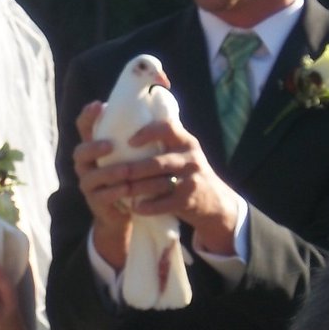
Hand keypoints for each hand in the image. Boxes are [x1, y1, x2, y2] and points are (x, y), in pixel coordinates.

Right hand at [73, 101, 132, 269]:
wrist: (126, 210)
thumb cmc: (132, 174)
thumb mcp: (132, 152)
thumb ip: (135, 133)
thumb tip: (155, 101)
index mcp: (93, 146)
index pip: (84, 126)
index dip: (88, 115)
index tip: (100, 105)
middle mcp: (85, 164)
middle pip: (80, 152)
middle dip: (94, 148)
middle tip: (110, 145)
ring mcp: (88, 184)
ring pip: (93, 176)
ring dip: (111, 172)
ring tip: (127, 170)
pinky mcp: (95, 202)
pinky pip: (102, 196)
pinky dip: (115, 192)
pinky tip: (128, 189)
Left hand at [76, 101, 239, 260]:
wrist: (216, 201)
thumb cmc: (187, 172)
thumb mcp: (183, 151)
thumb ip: (165, 139)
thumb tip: (128, 121)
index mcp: (186, 142)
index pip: (167, 129)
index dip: (147, 133)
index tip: (129, 142)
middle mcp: (190, 159)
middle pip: (157, 163)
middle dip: (132, 169)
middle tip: (112, 172)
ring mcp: (191, 181)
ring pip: (158, 184)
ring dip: (135, 188)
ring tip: (118, 189)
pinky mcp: (189, 201)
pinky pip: (164, 204)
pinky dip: (148, 206)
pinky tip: (134, 207)